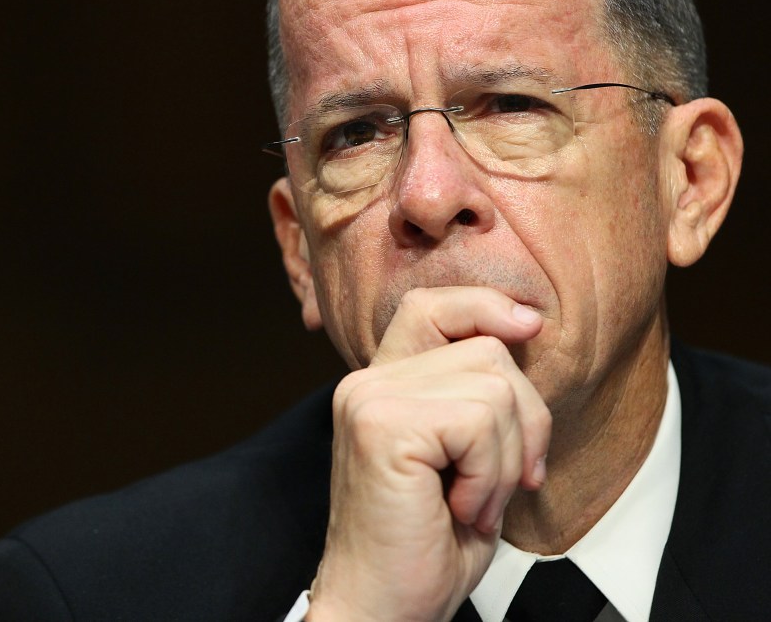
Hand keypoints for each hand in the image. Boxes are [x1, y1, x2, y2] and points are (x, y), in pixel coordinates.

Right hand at [306, 287, 551, 621]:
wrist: (381, 609)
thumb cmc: (427, 545)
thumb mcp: (467, 458)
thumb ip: (480, 395)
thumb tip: (525, 329)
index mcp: (382, 385)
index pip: (430, 306)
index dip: (484, 305)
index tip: (528, 327)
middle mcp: (368, 382)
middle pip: (487, 350)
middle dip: (524, 421)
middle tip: (501, 484)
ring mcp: (370, 400)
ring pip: (493, 387)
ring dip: (505, 458)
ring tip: (471, 502)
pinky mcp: (381, 427)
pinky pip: (478, 422)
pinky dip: (491, 474)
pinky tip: (460, 508)